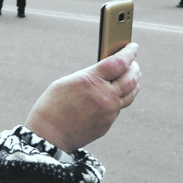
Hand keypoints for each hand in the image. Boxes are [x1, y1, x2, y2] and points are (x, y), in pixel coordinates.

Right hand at [24, 43, 140, 152]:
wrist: (48, 135)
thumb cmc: (51, 106)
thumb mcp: (67, 82)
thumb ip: (89, 76)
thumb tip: (105, 74)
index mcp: (91, 81)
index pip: (119, 62)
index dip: (129, 52)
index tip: (133, 47)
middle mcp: (105, 96)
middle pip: (131, 78)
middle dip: (134, 68)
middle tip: (133, 63)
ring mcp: (109, 112)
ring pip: (130, 94)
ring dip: (133, 83)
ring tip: (131, 77)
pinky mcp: (108, 124)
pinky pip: (118, 108)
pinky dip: (119, 99)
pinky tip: (113, 96)